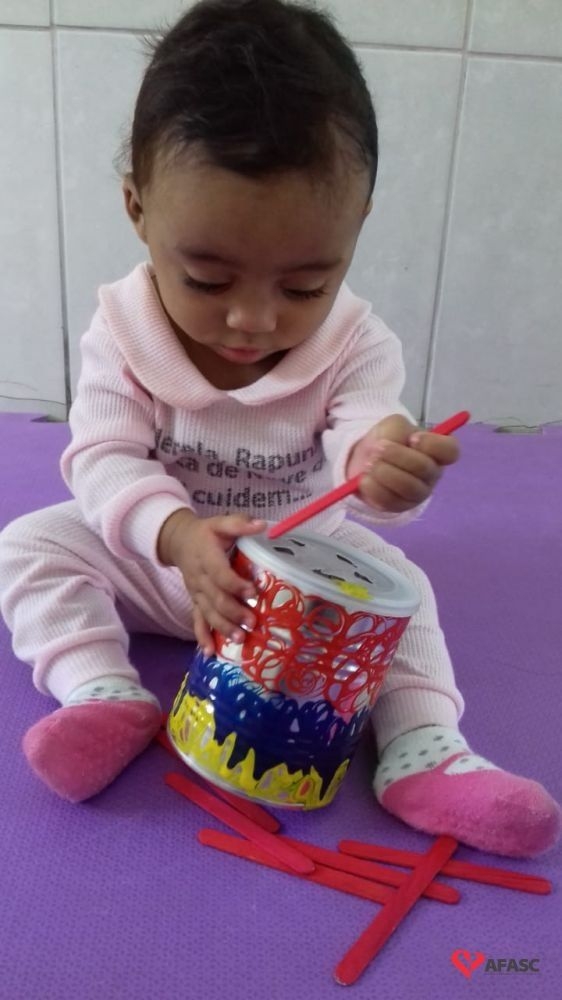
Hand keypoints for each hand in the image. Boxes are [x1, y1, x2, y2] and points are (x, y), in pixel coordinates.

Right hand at [157, 509, 265, 652]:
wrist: (179, 542)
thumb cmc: (206, 533)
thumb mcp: (220, 522)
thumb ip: (240, 523)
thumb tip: (263, 525)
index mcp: (207, 558)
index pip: (220, 574)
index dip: (235, 585)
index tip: (253, 593)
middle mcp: (200, 579)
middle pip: (215, 599)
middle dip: (233, 612)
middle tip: (252, 622)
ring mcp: (196, 593)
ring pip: (207, 614)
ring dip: (222, 628)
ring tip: (239, 639)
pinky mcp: (195, 602)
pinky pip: (197, 621)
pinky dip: (202, 637)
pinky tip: (209, 653)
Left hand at [346, 414, 459, 513]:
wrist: (367, 459)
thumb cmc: (389, 439)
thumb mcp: (393, 425)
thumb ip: (397, 430)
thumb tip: (395, 444)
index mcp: (437, 451)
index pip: (450, 451)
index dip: (433, 445)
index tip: (412, 438)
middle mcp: (432, 474)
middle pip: (424, 468)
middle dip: (397, 457)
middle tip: (377, 449)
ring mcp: (418, 493)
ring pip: (409, 488)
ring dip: (385, 474)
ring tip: (368, 464)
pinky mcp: (400, 506)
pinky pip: (391, 502)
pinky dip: (375, 490)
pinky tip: (364, 480)